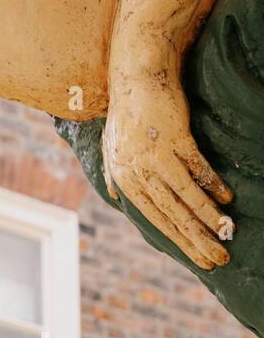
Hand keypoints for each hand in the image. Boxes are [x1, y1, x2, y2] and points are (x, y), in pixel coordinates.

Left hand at [103, 82, 232, 269]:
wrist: (136, 78)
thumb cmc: (126, 115)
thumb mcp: (111, 148)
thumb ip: (113, 175)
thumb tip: (114, 196)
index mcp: (124, 179)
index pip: (155, 219)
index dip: (180, 241)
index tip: (200, 259)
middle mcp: (138, 171)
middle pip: (171, 213)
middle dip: (197, 239)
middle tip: (219, 259)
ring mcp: (156, 154)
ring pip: (185, 194)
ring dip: (207, 216)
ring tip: (226, 233)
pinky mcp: (174, 136)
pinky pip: (197, 166)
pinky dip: (212, 183)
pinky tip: (226, 198)